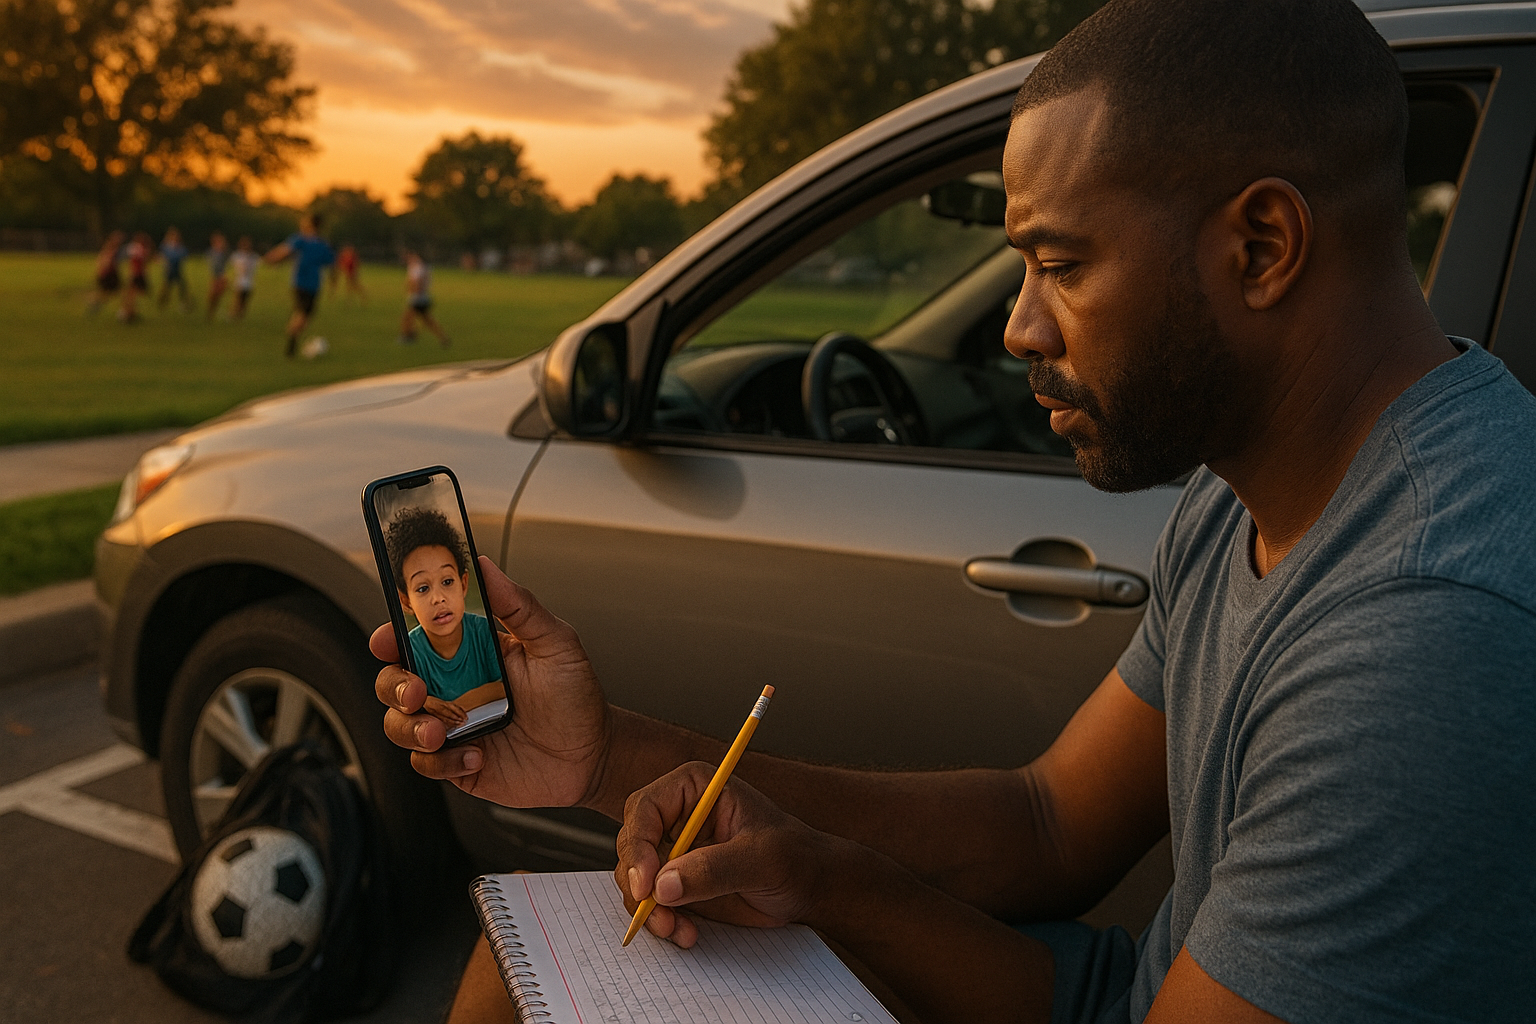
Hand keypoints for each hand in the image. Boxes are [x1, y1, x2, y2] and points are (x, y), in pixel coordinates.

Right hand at [372, 556, 612, 808]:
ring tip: (443, 733)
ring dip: (411, 728)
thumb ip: (519, 606)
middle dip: (394, 684)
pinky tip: (476, 758)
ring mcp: (453, 726)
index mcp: (471, 652)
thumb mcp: (555, 643)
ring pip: (399, 723)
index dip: (393, 635)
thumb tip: (486, 567)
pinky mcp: (457, 762)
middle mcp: (455, 687)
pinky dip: (442, 762)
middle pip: (394, 679)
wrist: (593, 755)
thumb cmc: (576, 696)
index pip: (417, 637)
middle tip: (418, 692)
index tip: (388, 637)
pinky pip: (425, 764)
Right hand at [615, 762, 834, 947]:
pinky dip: (661, 921)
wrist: (809, 887)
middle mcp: (677, 817)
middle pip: (632, 845)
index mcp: (694, 789)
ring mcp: (674, 851)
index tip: (646, 882)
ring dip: (648, 909)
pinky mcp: (677, 883)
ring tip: (677, 928)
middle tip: (657, 913)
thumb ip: (714, 867)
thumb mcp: (762, 857)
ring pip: (635, 878)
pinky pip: (652, 903)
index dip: (638, 845)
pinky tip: (686, 932)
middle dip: (637, 883)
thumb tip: (664, 884)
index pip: (645, 808)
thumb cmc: (794, 856)